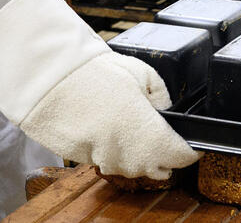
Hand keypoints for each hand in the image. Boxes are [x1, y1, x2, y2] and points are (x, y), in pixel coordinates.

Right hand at [0, 0, 197, 178]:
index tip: (191, 146)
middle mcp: (124, 150)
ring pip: (130, 169)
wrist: (48, 78)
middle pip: (156, 168)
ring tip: (138, 137)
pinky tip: (112, 135)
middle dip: (164, 156)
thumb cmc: (93, 71)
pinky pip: (106, 162)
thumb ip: (160, 95)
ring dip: (139, 158)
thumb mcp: (140, 72)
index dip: (188, 151)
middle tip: (166, 141)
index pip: (178, 155)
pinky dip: (113, 154)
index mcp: (144, 127)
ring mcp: (102, 157)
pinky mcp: (82, 159)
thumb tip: (167, 111)